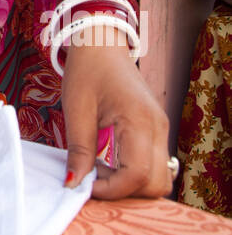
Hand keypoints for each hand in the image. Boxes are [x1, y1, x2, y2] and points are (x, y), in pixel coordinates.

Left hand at [60, 29, 172, 199]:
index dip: (112, 189)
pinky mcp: (156, 130)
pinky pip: (154, 164)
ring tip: (102, 169)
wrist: (102, 44)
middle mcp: (158, 128)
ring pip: (160, 177)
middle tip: (94, 177)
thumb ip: (79, 150)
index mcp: (139, 120)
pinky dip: (135, 173)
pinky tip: (110, 161)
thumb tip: (74, 184)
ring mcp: (161, 129)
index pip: (137, 174)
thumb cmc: (87, 71)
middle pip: (156, 183)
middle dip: (125, 191)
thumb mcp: (76, 110)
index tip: (87, 185)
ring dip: (132, 184)